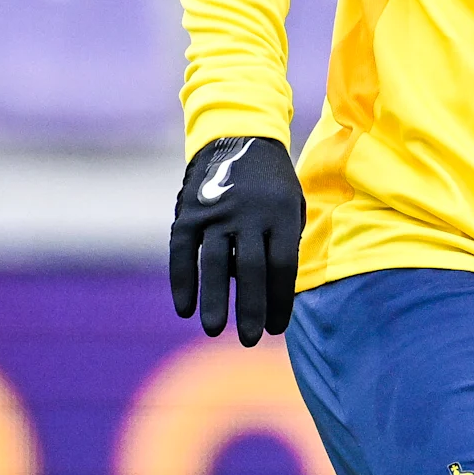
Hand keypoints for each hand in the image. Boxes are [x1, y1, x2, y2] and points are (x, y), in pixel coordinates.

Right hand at [169, 135, 306, 344]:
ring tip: (215, 330)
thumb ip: (282, 247)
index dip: (279, 301)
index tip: (276, 329)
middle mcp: (249, 212)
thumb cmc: (272, 184)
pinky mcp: (189, 210)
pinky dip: (182, 280)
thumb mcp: (291, 207)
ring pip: (215, 262)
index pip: (282, 267)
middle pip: (251, 269)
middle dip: (251, 308)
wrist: (239, 135)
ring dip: (213, 299)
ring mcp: (217, 210)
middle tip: (250, 340)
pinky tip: (184, 307)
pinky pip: (183, 250)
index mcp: (281, 213)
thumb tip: (268, 297)